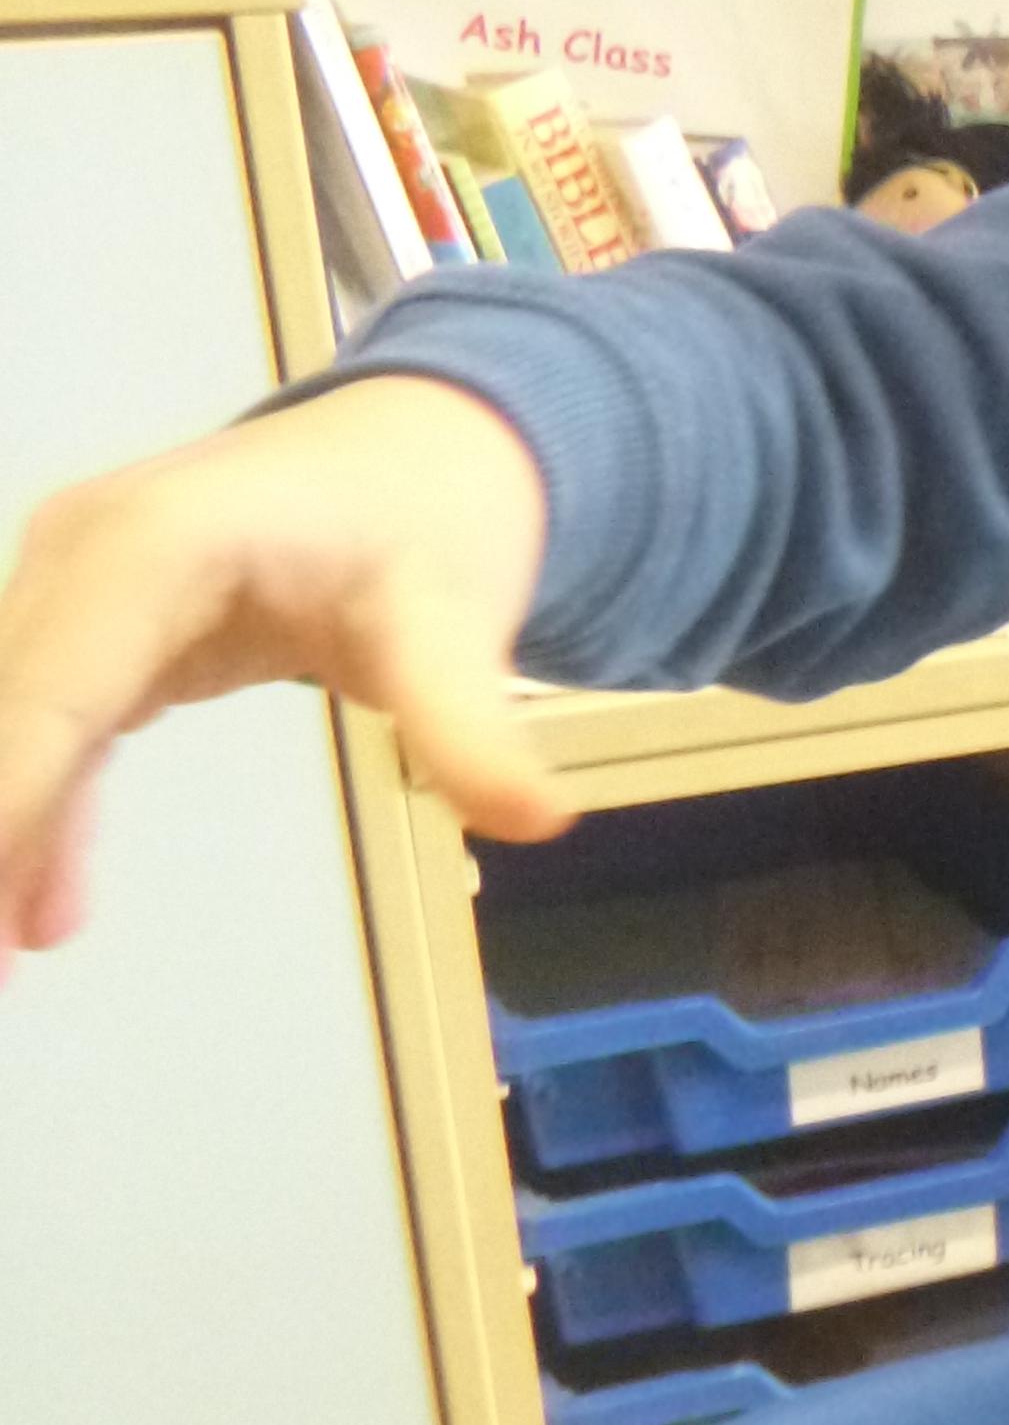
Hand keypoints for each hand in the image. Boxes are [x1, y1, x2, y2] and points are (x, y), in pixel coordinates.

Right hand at [0, 377, 567, 968]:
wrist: (422, 449)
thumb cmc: (432, 524)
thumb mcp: (458, 625)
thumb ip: (469, 724)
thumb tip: (539, 818)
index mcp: (159, 541)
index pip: (53, 692)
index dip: (9, 806)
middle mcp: (86, 546)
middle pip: (4, 712)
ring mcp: (74, 577)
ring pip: (11, 720)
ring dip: (0, 842)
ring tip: (3, 976)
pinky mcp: (88, 615)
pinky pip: (43, 724)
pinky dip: (34, 816)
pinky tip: (42, 915)